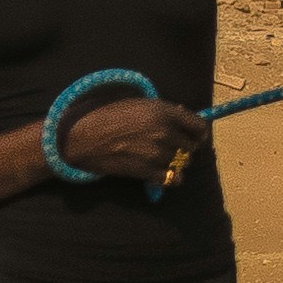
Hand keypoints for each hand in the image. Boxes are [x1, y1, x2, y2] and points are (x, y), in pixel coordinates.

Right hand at [58, 92, 207, 183]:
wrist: (83, 136)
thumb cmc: (107, 115)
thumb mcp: (137, 103)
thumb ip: (162, 110)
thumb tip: (182, 114)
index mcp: (163, 111)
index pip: (199, 125)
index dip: (198, 132)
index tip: (195, 136)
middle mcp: (164, 131)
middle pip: (191, 146)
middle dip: (184, 147)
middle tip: (172, 147)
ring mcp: (157, 153)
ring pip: (182, 163)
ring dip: (176, 163)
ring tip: (161, 158)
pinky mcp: (147, 171)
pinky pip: (172, 179)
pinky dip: (170, 178)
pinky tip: (161, 173)